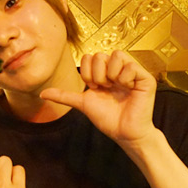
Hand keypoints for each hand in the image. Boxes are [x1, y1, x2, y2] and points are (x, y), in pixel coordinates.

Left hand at [40, 50, 156, 146]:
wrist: (124, 132)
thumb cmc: (107, 118)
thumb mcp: (83, 103)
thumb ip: (64, 96)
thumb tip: (42, 94)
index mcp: (105, 73)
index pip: (90, 57)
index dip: (88, 72)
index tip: (94, 88)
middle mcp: (118, 69)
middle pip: (101, 54)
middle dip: (97, 75)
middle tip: (104, 89)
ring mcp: (132, 72)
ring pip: (117, 55)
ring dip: (110, 75)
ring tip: (115, 88)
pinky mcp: (145, 78)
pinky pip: (131, 66)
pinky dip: (125, 78)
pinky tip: (127, 89)